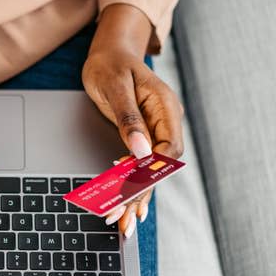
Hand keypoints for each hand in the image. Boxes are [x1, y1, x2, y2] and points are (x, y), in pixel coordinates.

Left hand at [82, 5, 183, 236]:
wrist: (108, 52)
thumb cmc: (110, 64)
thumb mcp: (115, 87)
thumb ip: (128, 118)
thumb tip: (140, 150)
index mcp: (165, 108)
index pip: (167, 149)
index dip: (150, 172)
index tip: (131, 190)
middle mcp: (165, 121)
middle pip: (160, 166)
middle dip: (142, 193)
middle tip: (123, 218)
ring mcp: (155, 130)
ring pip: (151, 170)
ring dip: (137, 196)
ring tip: (124, 222)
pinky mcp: (142, 136)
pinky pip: (141, 165)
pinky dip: (133, 186)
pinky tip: (130, 208)